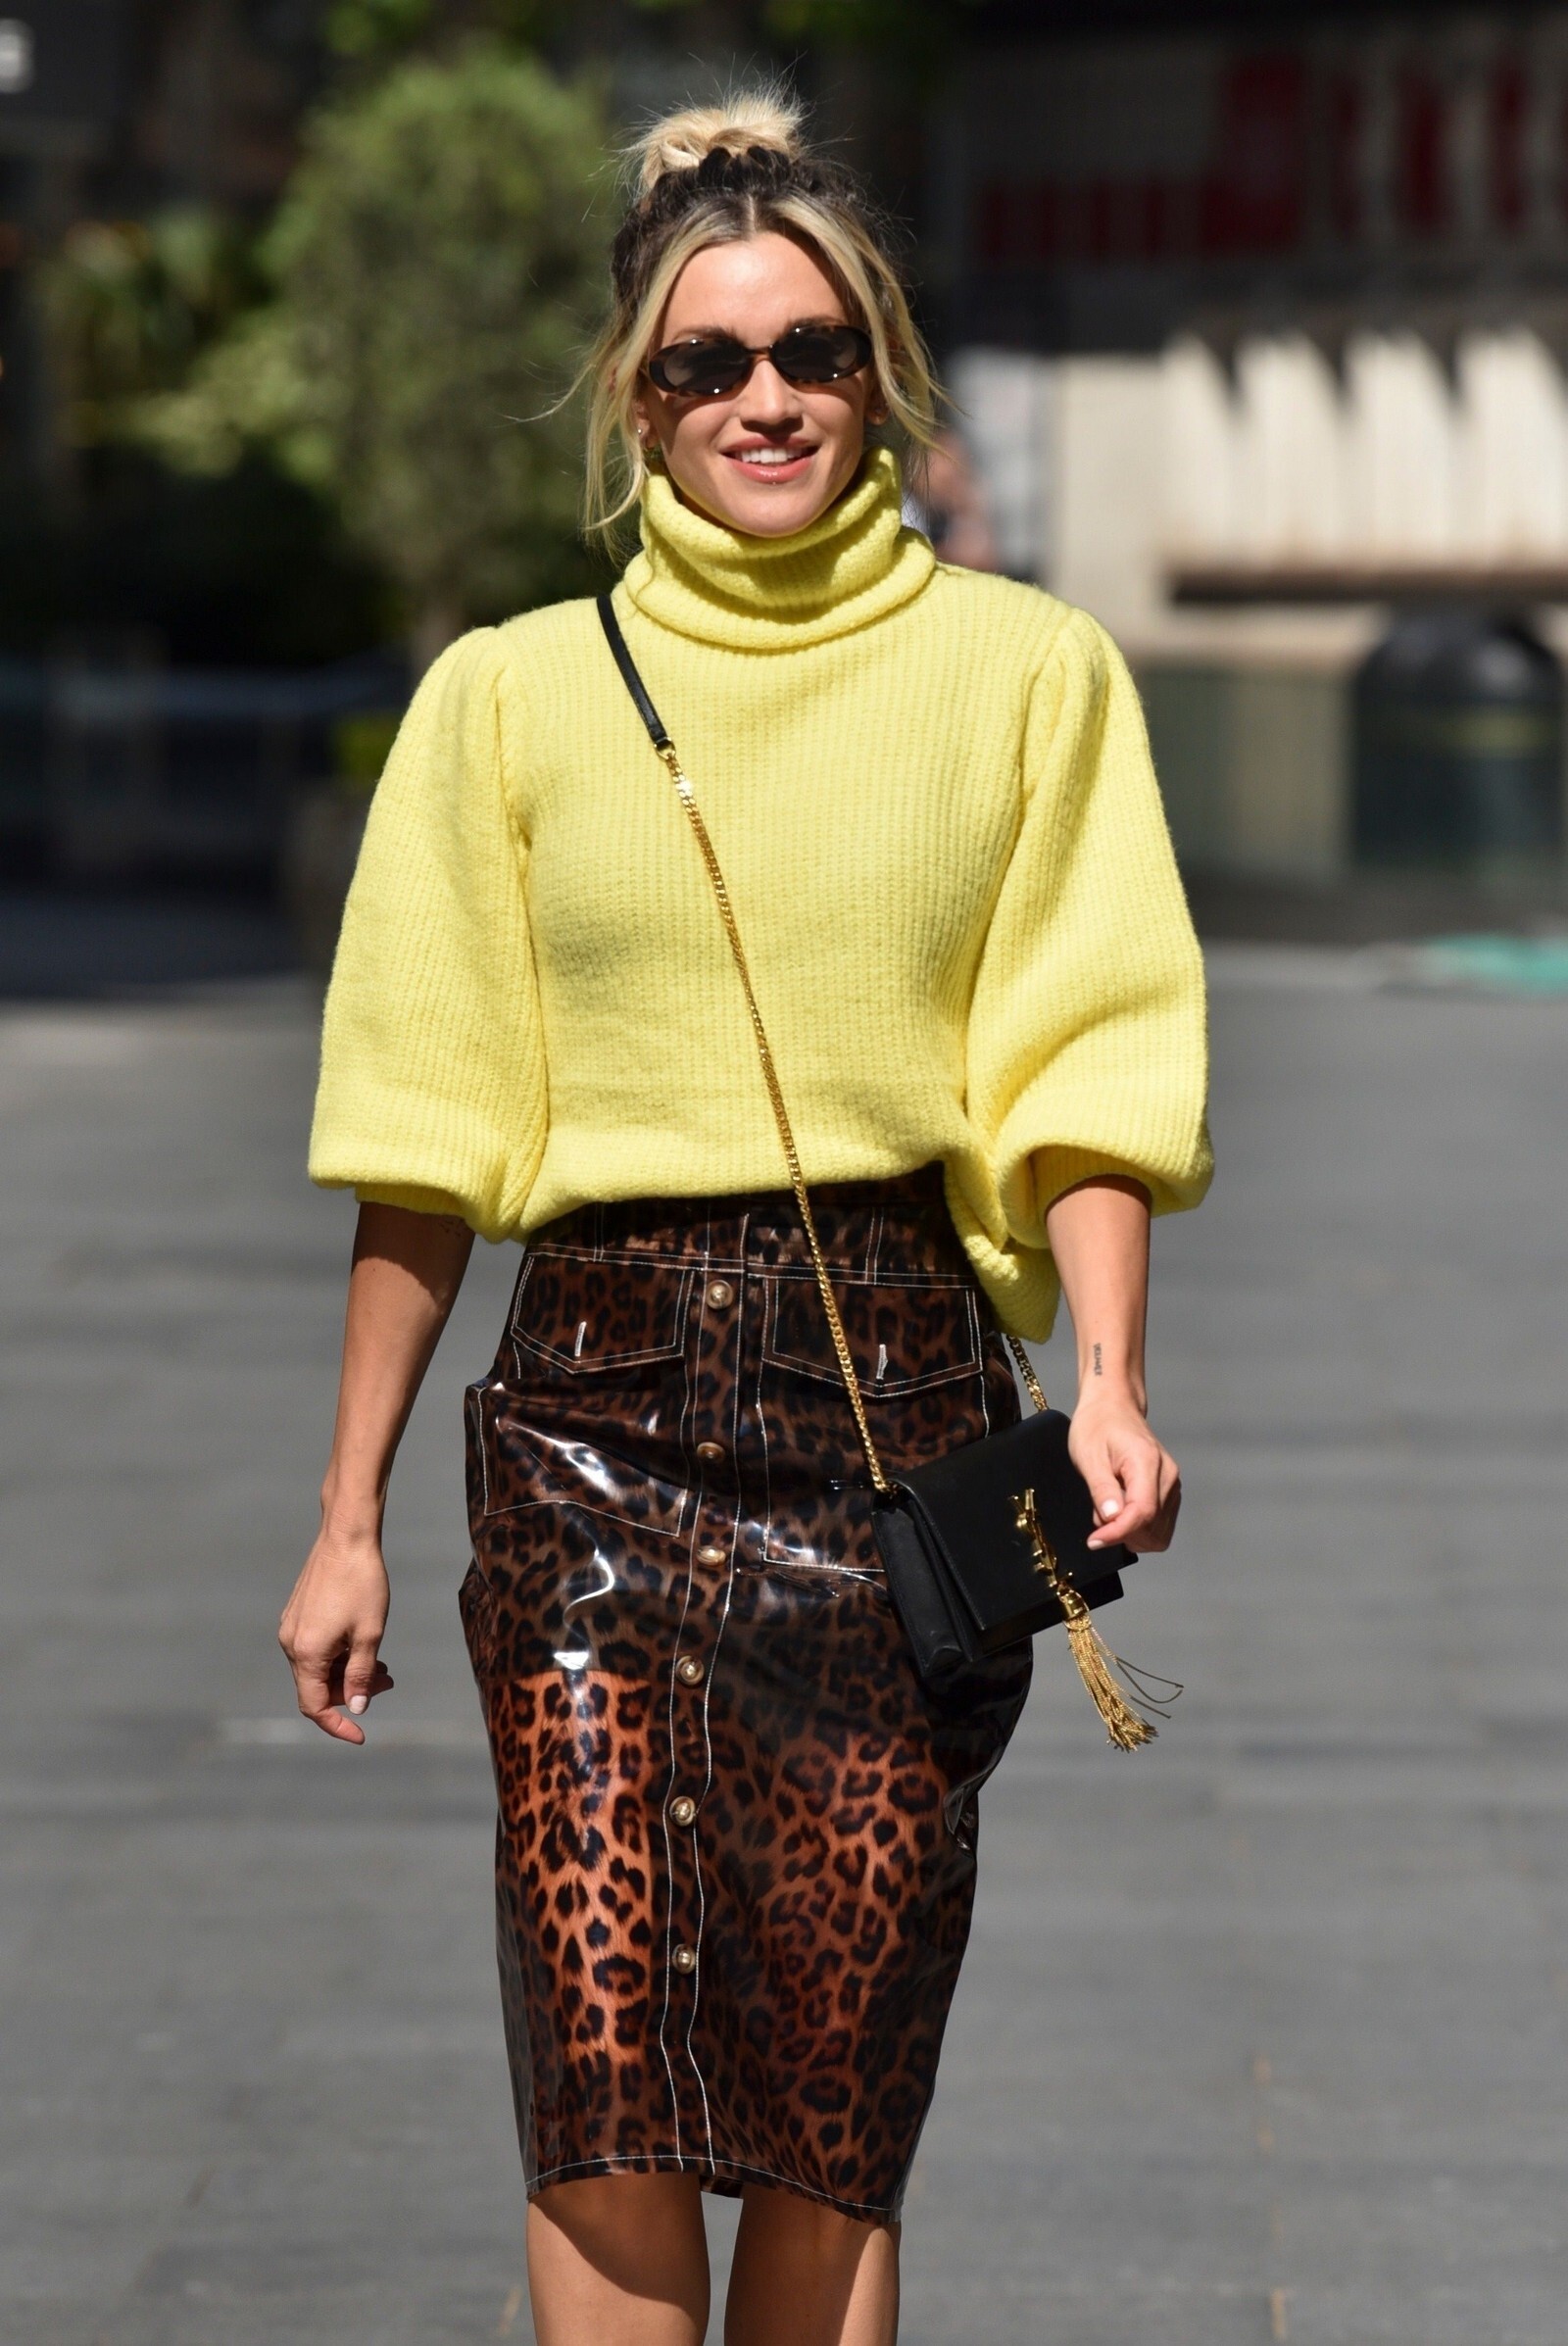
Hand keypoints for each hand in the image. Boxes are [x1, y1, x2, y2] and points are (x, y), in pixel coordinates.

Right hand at [278, 1528, 393, 1744]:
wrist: (347, 1536)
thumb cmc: (362, 1582)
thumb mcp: (370, 1634)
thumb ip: (361, 1676)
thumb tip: (355, 1708)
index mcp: (306, 1652)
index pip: (314, 1706)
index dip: (337, 1725)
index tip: (361, 1734)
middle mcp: (291, 1643)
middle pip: (317, 1687)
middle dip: (351, 1691)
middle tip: (388, 1680)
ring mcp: (292, 1627)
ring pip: (317, 1666)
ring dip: (347, 1671)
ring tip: (381, 1664)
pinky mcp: (297, 1614)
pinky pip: (315, 1648)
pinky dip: (338, 1654)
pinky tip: (363, 1644)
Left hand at [1068, 1390, 1180, 1553]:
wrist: (1113, 1408)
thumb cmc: (1097, 1426)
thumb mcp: (1088, 1455)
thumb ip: (1102, 1488)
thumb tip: (1112, 1518)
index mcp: (1147, 1462)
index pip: (1143, 1512)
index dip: (1119, 1533)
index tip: (1094, 1540)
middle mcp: (1167, 1475)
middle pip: (1152, 1528)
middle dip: (1122, 1533)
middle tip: (1097, 1516)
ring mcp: (1172, 1485)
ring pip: (1158, 1533)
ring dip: (1130, 1533)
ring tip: (1108, 1509)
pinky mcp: (1170, 1492)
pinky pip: (1159, 1525)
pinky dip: (1138, 1528)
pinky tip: (1120, 1511)